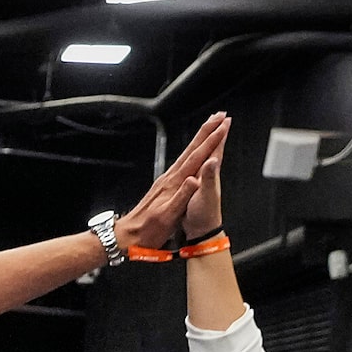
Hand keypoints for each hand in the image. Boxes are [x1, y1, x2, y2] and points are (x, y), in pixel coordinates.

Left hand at [112, 112, 231, 249]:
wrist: (128, 235)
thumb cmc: (149, 229)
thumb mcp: (168, 216)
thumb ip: (182, 196)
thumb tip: (194, 179)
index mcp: (174, 183)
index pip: (197, 157)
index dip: (212, 141)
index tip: (223, 126)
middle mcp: (170, 178)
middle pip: (191, 149)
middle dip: (206, 131)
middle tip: (219, 115)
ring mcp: (166, 180)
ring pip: (186, 153)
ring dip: (199, 139)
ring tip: (209, 128)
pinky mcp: (163, 186)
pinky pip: (182, 162)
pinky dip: (191, 152)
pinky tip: (192, 153)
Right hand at [184, 120, 226, 239]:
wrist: (201, 231)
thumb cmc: (203, 215)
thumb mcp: (205, 195)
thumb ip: (208, 177)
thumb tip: (212, 160)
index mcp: (209, 173)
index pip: (216, 148)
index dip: (219, 133)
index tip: (224, 118)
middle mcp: (208, 174)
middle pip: (214, 148)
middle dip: (216, 132)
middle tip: (221, 117)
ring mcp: (203, 179)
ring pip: (207, 155)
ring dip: (209, 142)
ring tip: (211, 131)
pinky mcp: (196, 186)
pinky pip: (197, 165)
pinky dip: (199, 156)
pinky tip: (197, 156)